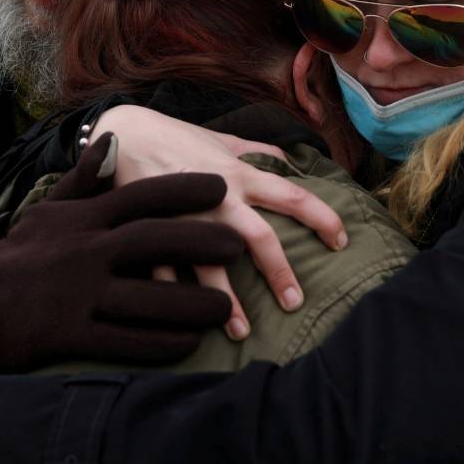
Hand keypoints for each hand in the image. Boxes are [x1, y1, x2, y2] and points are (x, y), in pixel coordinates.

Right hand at [0, 134, 240, 368]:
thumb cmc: (21, 254)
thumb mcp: (48, 209)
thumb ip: (85, 178)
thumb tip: (110, 138)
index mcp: (82, 218)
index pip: (140, 196)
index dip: (183, 190)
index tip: (220, 186)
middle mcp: (83, 251)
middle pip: (153, 241)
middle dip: (202, 241)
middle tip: (240, 245)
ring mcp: (78, 295)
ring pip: (148, 298)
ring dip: (193, 304)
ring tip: (227, 307)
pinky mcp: (73, 335)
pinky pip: (128, 341)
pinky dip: (163, 342)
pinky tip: (190, 342)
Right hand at [89, 106, 347, 338]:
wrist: (121, 131)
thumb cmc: (176, 136)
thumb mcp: (221, 138)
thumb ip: (257, 152)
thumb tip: (291, 163)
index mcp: (240, 174)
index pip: (293, 197)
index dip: (323, 218)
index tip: (342, 242)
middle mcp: (218, 197)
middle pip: (259, 238)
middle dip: (280, 273)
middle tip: (295, 303)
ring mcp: (184, 217)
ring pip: (212, 264)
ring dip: (227, 301)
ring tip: (241, 331)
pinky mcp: (150, 229)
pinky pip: (163, 270)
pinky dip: (175, 295)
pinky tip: (185, 323)